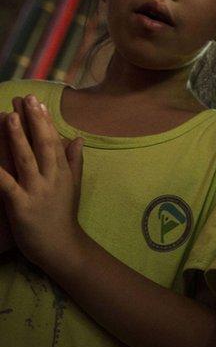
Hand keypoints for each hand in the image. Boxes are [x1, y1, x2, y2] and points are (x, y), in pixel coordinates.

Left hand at [0, 95, 84, 267]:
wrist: (61, 247)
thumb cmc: (62, 216)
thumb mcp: (72, 186)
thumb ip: (74, 161)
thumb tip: (78, 138)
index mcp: (62, 172)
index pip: (54, 141)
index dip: (46, 121)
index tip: (39, 103)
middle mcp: (52, 178)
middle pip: (42, 144)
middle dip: (33, 121)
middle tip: (27, 99)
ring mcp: (37, 191)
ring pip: (26, 159)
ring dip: (17, 136)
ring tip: (9, 116)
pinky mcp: (21, 205)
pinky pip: (7, 185)